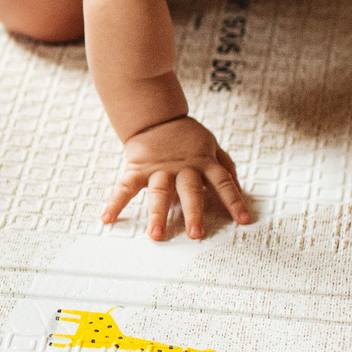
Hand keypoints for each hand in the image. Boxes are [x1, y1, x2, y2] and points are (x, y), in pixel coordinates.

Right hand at [102, 117, 253, 241]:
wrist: (155, 116)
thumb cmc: (186, 136)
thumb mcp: (211, 145)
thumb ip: (225, 166)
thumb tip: (239, 188)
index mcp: (203, 162)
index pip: (223, 182)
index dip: (234, 200)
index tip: (243, 220)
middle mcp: (182, 168)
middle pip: (190, 191)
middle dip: (193, 213)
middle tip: (196, 234)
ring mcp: (158, 169)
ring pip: (159, 193)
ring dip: (157, 215)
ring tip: (156, 235)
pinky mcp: (137, 169)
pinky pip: (125, 187)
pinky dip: (115, 203)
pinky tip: (108, 218)